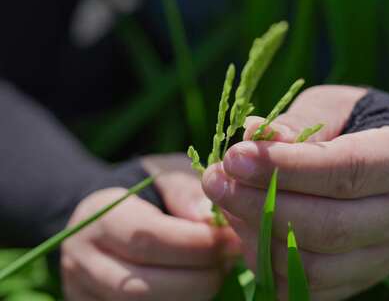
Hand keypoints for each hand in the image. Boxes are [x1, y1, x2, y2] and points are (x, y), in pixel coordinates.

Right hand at [62, 154, 239, 300]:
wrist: (111, 216)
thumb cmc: (150, 192)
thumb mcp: (166, 175)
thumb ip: (186, 191)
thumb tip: (209, 219)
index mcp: (99, 215)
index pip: (147, 238)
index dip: (196, 244)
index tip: (232, 240)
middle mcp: (81, 258)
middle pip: (141, 285)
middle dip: (197, 279)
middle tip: (229, 263)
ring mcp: (83, 291)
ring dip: (190, 297)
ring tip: (216, 275)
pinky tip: (197, 290)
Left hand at [202, 86, 388, 299]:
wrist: (385, 162)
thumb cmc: (352, 126)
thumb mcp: (329, 109)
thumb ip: (295, 123)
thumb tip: (250, 135)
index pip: (346, 171)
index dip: (288, 168)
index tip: (236, 157)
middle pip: (331, 226)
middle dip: (262, 206)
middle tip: (216, 181)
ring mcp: (383, 256)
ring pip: (316, 267)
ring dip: (260, 238)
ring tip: (228, 204)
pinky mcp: (359, 279)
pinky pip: (307, 289)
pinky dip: (268, 266)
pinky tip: (247, 234)